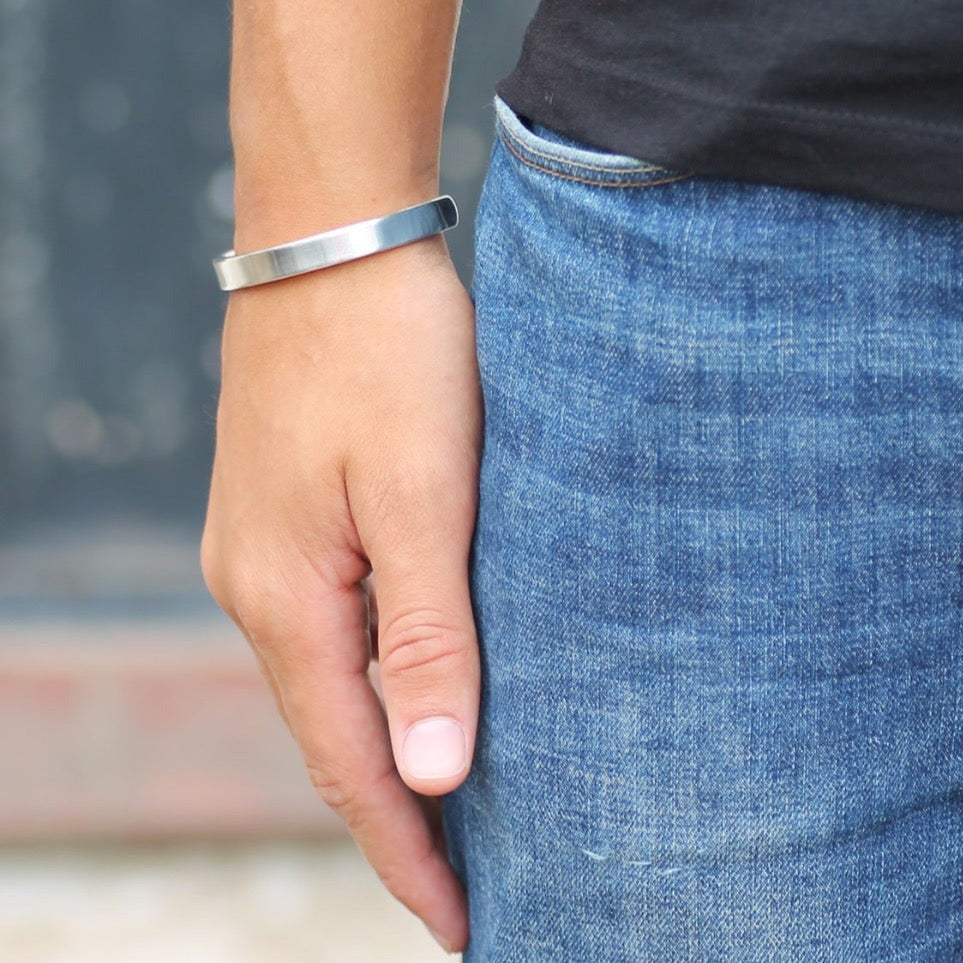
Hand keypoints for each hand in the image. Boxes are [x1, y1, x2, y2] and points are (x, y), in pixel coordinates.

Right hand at [201, 237, 480, 951]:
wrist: (333, 242)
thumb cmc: (386, 356)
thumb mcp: (422, 499)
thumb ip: (430, 639)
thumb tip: (436, 773)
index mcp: (290, 600)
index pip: (351, 766)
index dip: (408, 853)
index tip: (462, 926)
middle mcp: (261, 590)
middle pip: (332, 736)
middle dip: (399, 820)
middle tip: (468, 886)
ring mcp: (268, 553)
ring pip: (331, 687)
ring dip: (385, 753)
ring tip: (448, 812)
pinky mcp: (292, 518)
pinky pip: (332, 632)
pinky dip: (375, 683)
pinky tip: (412, 696)